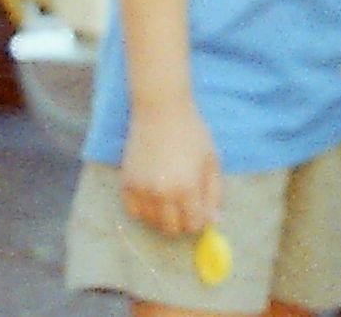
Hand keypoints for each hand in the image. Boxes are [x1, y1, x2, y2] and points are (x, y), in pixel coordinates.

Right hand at [120, 100, 220, 237]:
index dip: (200, 223)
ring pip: (152, 222)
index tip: (202, 215)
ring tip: (172, 199)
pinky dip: (144, 211)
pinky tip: (155, 198)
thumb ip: (214, 193)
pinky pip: (134, 211)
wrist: (160, 111)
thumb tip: (214, 220)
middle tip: (188, 210)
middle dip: (183, 224)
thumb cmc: (192, 133)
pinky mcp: (126, 184)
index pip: (193, 224)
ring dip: (163, 218)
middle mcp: (162, 194)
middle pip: (171, 229)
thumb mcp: (212, 161)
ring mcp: (141, 190)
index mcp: (187, 188)